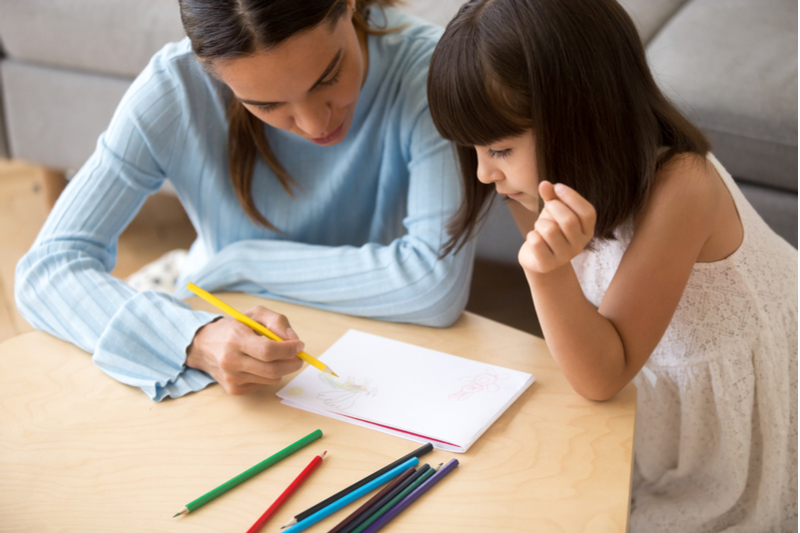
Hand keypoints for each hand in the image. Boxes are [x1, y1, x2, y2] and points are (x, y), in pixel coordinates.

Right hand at [186, 306, 304, 394]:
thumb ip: (277, 321)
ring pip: (271, 379)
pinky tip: (258, 365)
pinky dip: (268, 376)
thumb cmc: (234, 327)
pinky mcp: (234, 389)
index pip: (268, 351)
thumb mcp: (254, 314)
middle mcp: (231, 360)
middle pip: (273, 370)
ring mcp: (231, 378)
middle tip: (298, 356)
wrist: (204, 346)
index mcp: (235, 338)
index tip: (300, 346)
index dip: (288, 350)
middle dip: (292, 364)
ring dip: (281, 369)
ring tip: (275, 357)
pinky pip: (263, 385)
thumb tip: (294, 339)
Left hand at [518, 181, 595, 273]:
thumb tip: (545, 184)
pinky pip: (536, 242)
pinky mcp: (547, 264)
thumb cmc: (550, 229)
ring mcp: (564, 257)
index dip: (572, 196)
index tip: (557, 187)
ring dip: (540, 223)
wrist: (537, 257)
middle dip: (553, 207)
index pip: (587, 212)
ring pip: (549, 230)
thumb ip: (551, 196)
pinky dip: (531, 235)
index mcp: (587, 230)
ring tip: (540, 227)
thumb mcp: (553, 211)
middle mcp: (579, 245)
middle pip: (568, 220)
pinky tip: (534, 239)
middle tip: (547, 206)